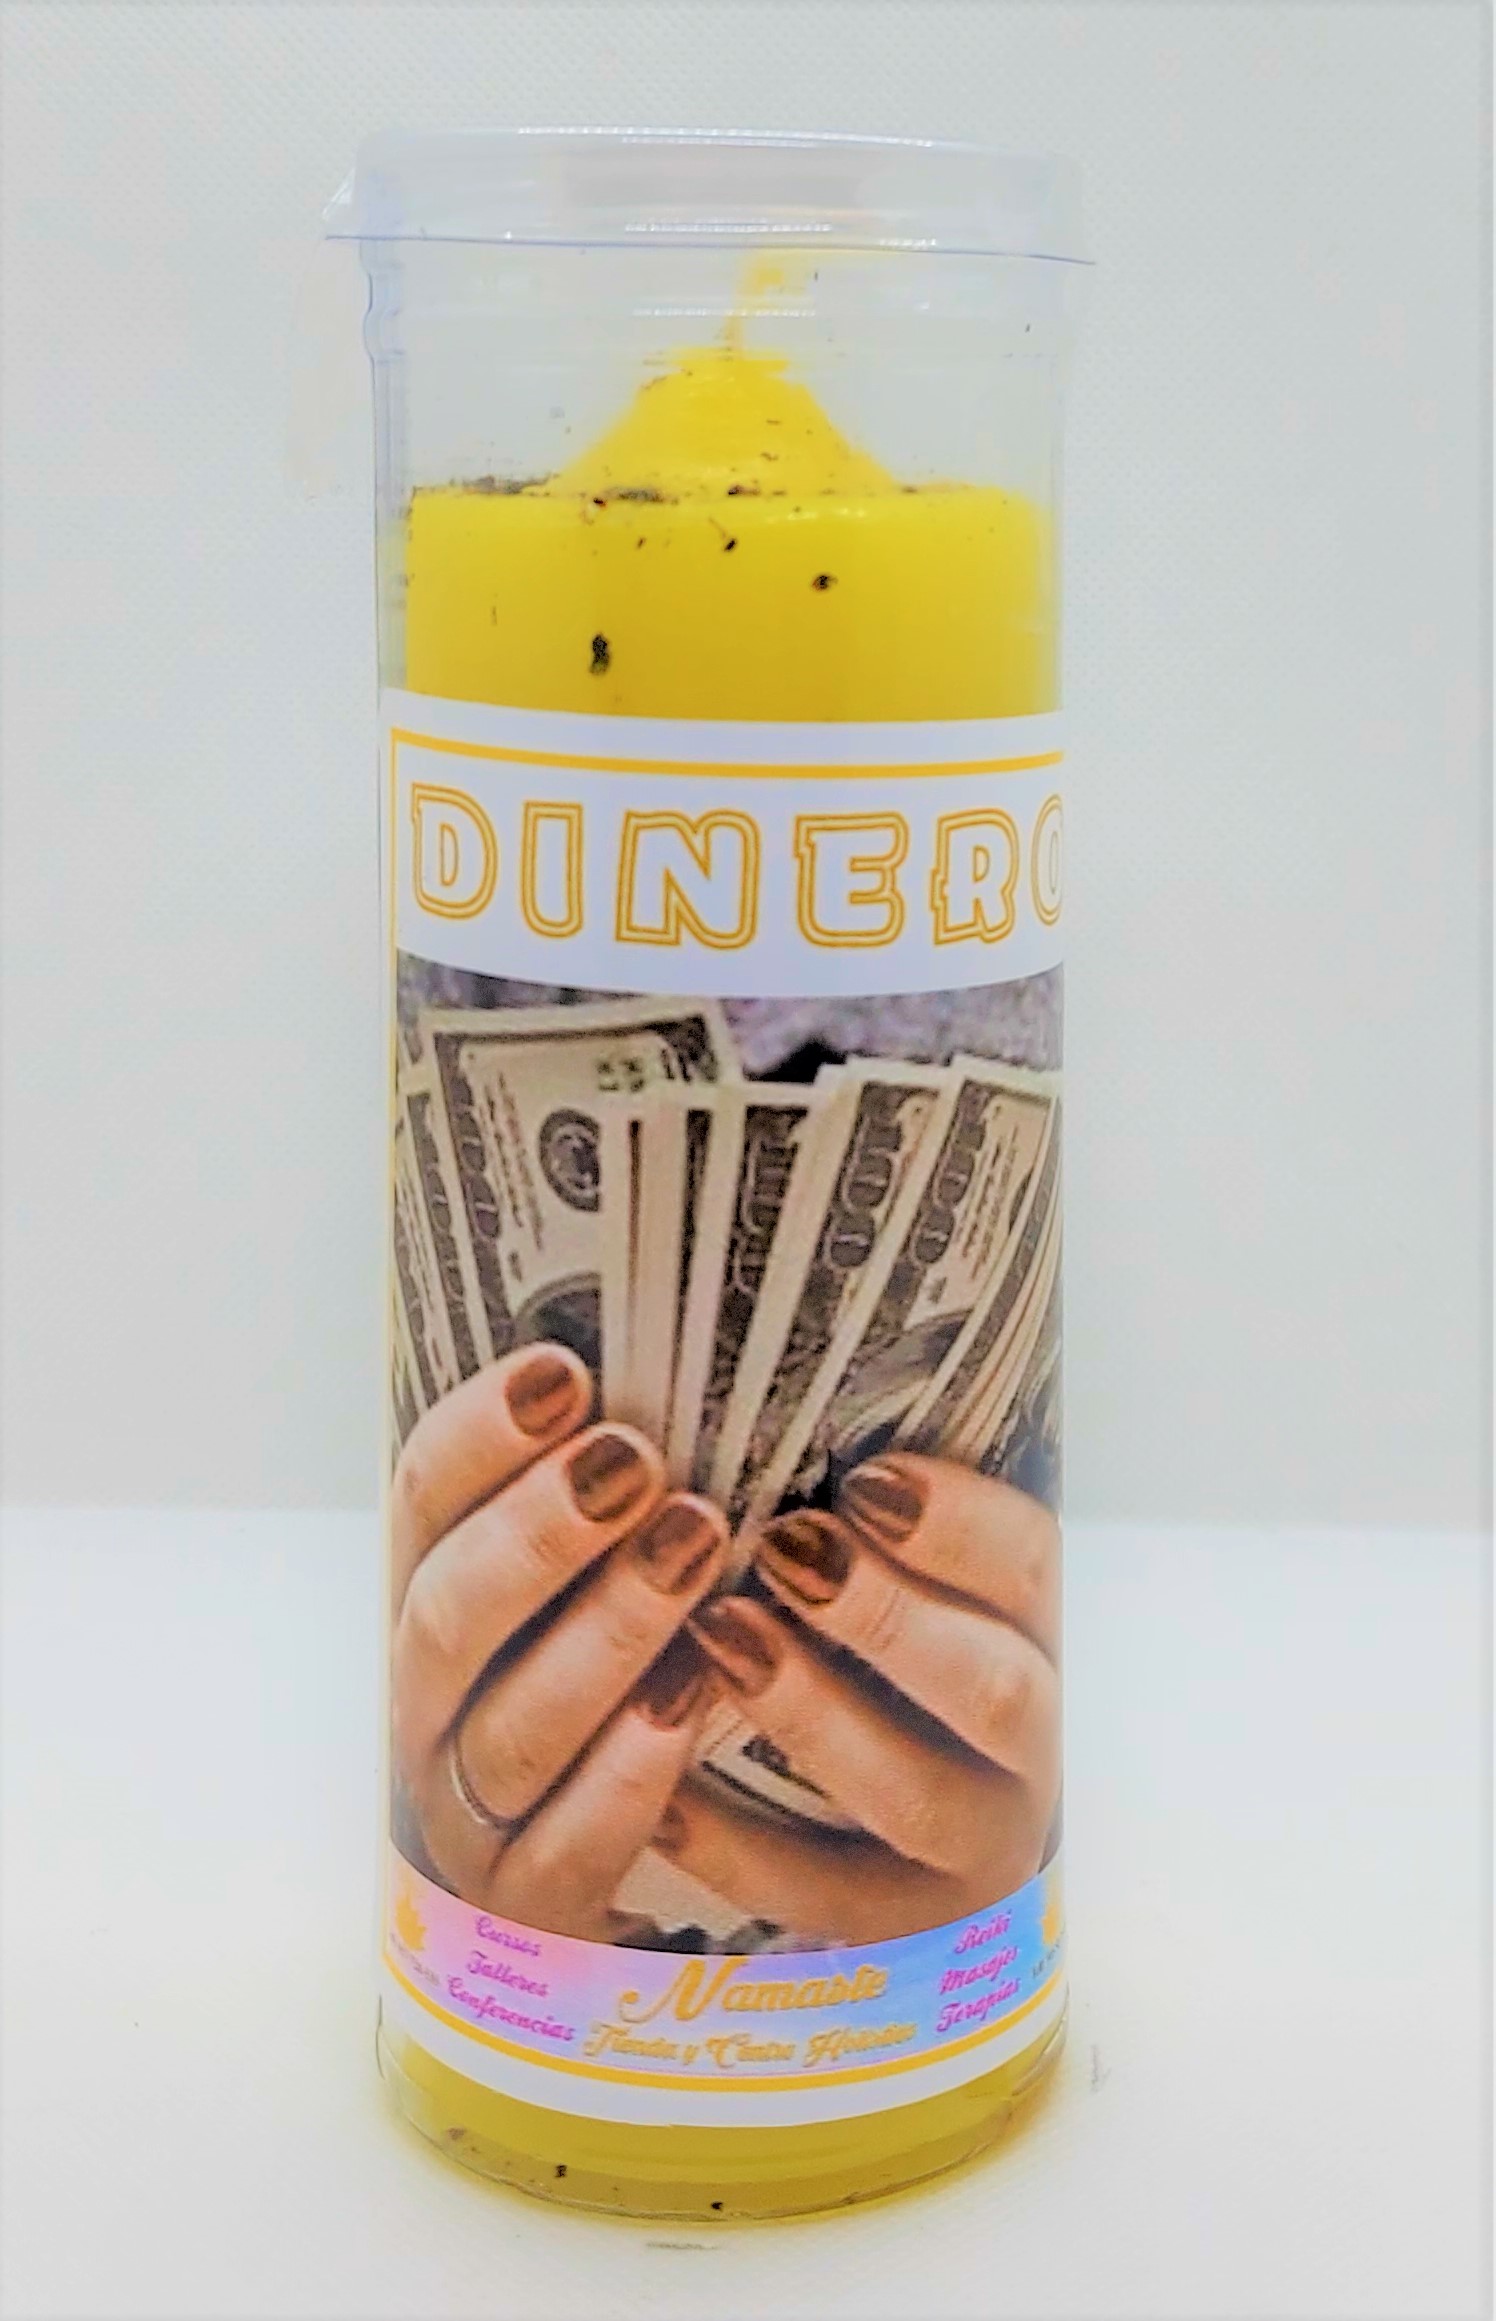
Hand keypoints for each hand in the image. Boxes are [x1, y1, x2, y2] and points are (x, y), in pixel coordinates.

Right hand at [390, 1344, 726, 1940]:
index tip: (565, 1371)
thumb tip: (683, 1363)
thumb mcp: (587, 1588)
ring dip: (603, 1632)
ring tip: (693, 1550)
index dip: (480, 1433)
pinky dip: (624, 1777)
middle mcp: (432, 1709)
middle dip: (539, 1532)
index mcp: (434, 1604)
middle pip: (449, 1616)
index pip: (421, 1504)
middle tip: (633, 1461)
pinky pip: (568, 1850)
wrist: (594, 1884)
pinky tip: (688, 1702)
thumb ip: (605, 1501)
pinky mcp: (535, 1911)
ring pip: (512, 1730)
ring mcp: (473, 1817)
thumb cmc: (611, 1692)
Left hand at [662, 1456, 1060, 1944]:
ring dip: (815, 1714)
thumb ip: (852, 1517)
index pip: (1031, 1566)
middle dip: (888, 1615)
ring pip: (914, 1795)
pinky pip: (821, 1900)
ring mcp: (969, 1850)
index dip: (959, 1521)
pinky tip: (658, 1795)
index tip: (864, 1478)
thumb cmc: (859, 1669)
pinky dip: (736, 1846)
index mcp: (1025, 1636)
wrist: (889, 1859)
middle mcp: (1019, 1747)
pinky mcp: (899, 1939)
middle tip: (784, 1551)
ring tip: (720, 1644)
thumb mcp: (890, 1584)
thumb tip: (757, 1390)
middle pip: (994, 1685)